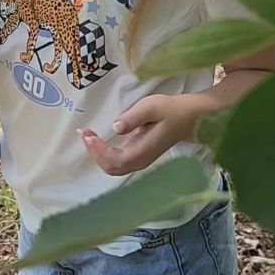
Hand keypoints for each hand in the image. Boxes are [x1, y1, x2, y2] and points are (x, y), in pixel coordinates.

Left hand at [79, 93, 199, 176]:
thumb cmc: (171, 109)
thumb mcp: (152, 106)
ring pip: (113, 167)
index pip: (116, 159)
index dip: (99, 150)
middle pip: (111, 168)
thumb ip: (133, 118)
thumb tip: (115, 127)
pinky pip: (117, 161)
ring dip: (97, 154)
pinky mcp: (138, 155)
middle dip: (94, 152)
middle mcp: (140, 160)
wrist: (190, 117)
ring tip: (88, 135)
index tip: (89, 134)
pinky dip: (103, 153)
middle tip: (85, 133)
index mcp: (144, 151)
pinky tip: (97, 140)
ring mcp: (140, 160)